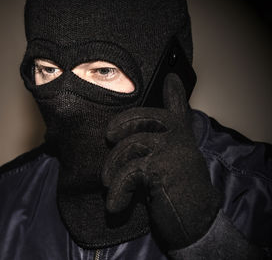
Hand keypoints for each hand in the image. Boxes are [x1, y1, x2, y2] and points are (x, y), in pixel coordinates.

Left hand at [102, 73, 220, 249]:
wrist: (194, 224)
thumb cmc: (174, 195)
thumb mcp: (166, 167)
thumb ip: (153, 150)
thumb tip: (124, 139)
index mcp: (180, 137)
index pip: (178, 108)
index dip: (175, 92)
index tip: (171, 77)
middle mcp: (179, 138)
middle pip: (144, 116)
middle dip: (122, 123)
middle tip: (109, 135)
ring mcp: (173, 149)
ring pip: (130, 144)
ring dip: (113, 165)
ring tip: (107, 182)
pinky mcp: (163, 166)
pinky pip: (129, 171)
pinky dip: (118, 189)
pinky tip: (115, 205)